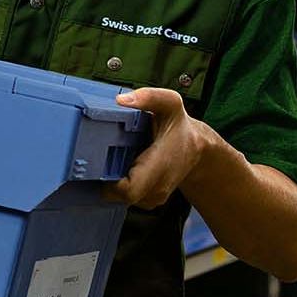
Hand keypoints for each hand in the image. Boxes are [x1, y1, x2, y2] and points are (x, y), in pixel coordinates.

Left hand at [107, 87, 211, 209]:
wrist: (197, 148)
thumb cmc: (180, 127)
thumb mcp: (169, 104)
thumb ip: (149, 97)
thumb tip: (121, 100)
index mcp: (159, 165)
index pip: (128, 191)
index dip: (110, 183)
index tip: (99, 165)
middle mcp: (157, 187)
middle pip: (120, 197)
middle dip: (106, 180)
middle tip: (99, 159)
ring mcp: (154, 196)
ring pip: (122, 199)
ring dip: (114, 182)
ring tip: (115, 160)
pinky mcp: (150, 199)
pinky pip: (128, 198)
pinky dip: (121, 185)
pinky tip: (123, 168)